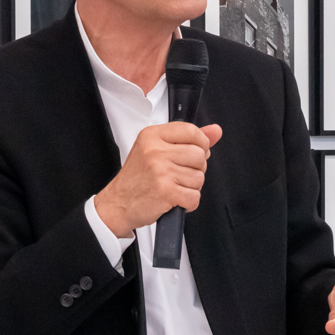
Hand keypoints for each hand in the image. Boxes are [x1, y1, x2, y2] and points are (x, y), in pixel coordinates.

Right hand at [94, 122, 223, 237]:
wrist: (118, 204)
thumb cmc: (137, 178)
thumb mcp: (156, 150)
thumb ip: (188, 139)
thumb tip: (215, 131)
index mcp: (152, 136)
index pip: (191, 131)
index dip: (200, 144)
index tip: (193, 153)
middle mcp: (155, 151)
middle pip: (199, 155)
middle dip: (196, 169)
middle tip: (178, 175)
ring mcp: (161, 171)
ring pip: (199, 178)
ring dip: (191, 187)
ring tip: (173, 187)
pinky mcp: (166, 192)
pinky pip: (194, 196)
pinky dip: (188, 202)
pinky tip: (175, 199)